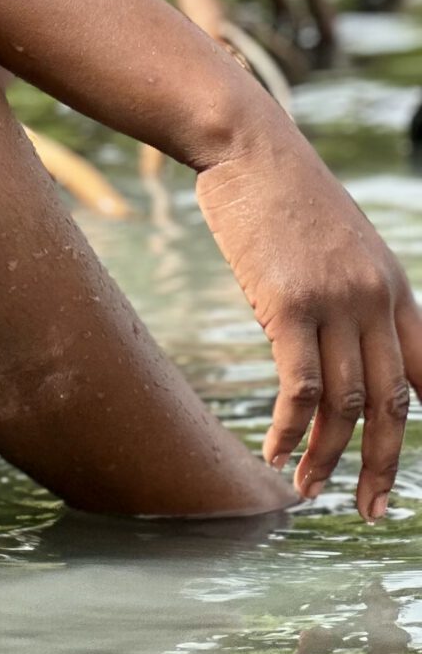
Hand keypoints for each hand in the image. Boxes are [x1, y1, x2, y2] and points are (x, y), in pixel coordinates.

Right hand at [196, 120, 421, 517]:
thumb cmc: (282, 190)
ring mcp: (335, 302)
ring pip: (345, 405)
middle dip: (383, 466)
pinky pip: (301, 387)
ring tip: (307, 487)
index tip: (408, 467)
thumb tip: (340, 353)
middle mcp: (374, 299)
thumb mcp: (339, 241)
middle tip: (371, 509)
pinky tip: (277, 450)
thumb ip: (352, 294)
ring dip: (326, 456)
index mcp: (393, 286)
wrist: (247, 144)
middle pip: (391, 405)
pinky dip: (291, 428)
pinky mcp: (288, 303)